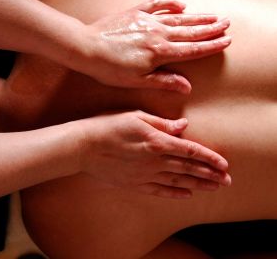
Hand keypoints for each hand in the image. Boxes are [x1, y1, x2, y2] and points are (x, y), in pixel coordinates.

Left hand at [77, 0, 230, 92]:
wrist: (86, 48)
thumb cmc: (109, 69)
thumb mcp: (136, 81)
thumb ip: (163, 82)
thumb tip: (187, 86)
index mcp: (160, 53)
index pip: (192, 49)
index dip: (211, 46)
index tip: (226, 41)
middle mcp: (158, 34)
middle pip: (190, 32)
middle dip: (210, 28)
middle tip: (227, 24)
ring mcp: (147, 21)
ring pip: (178, 19)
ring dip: (197, 18)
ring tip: (213, 16)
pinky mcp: (135, 13)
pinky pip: (157, 5)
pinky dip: (169, 4)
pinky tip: (180, 5)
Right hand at [78, 110, 230, 198]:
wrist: (83, 146)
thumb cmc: (108, 126)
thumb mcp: (135, 116)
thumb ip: (161, 123)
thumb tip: (183, 126)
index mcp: (156, 142)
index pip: (190, 150)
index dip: (209, 157)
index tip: (224, 163)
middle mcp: (154, 161)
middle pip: (188, 168)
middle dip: (209, 174)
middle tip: (226, 180)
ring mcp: (144, 175)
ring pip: (177, 181)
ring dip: (198, 184)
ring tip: (214, 188)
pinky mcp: (134, 183)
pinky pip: (160, 190)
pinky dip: (175, 193)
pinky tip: (186, 194)